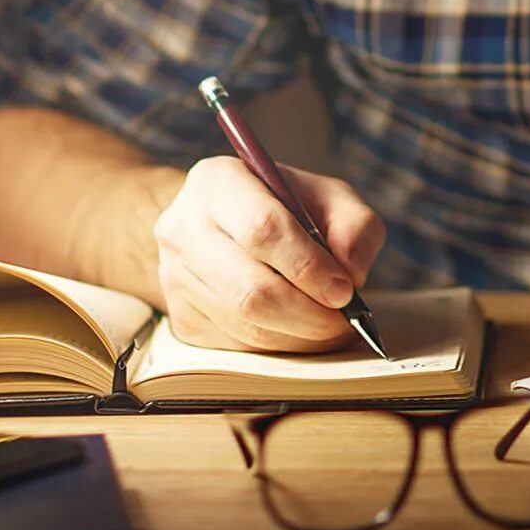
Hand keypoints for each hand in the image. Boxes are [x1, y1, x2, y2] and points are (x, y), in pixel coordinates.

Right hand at [154, 156, 385, 351]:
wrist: (227, 226)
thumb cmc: (286, 208)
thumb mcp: (329, 198)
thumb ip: (354, 226)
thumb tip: (351, 273)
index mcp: (218, 181)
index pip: (261, 229)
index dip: (308, 266)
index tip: (344, 291)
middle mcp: (184, 227)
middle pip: (250, 289)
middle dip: (308, 314)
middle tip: (344, 321)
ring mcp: (174, 276)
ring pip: (244, 324)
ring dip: (298, 336)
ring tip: (330, 328)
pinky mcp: (179, 317)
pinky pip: (236, 347)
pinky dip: (278, 348)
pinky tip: (300, 332)